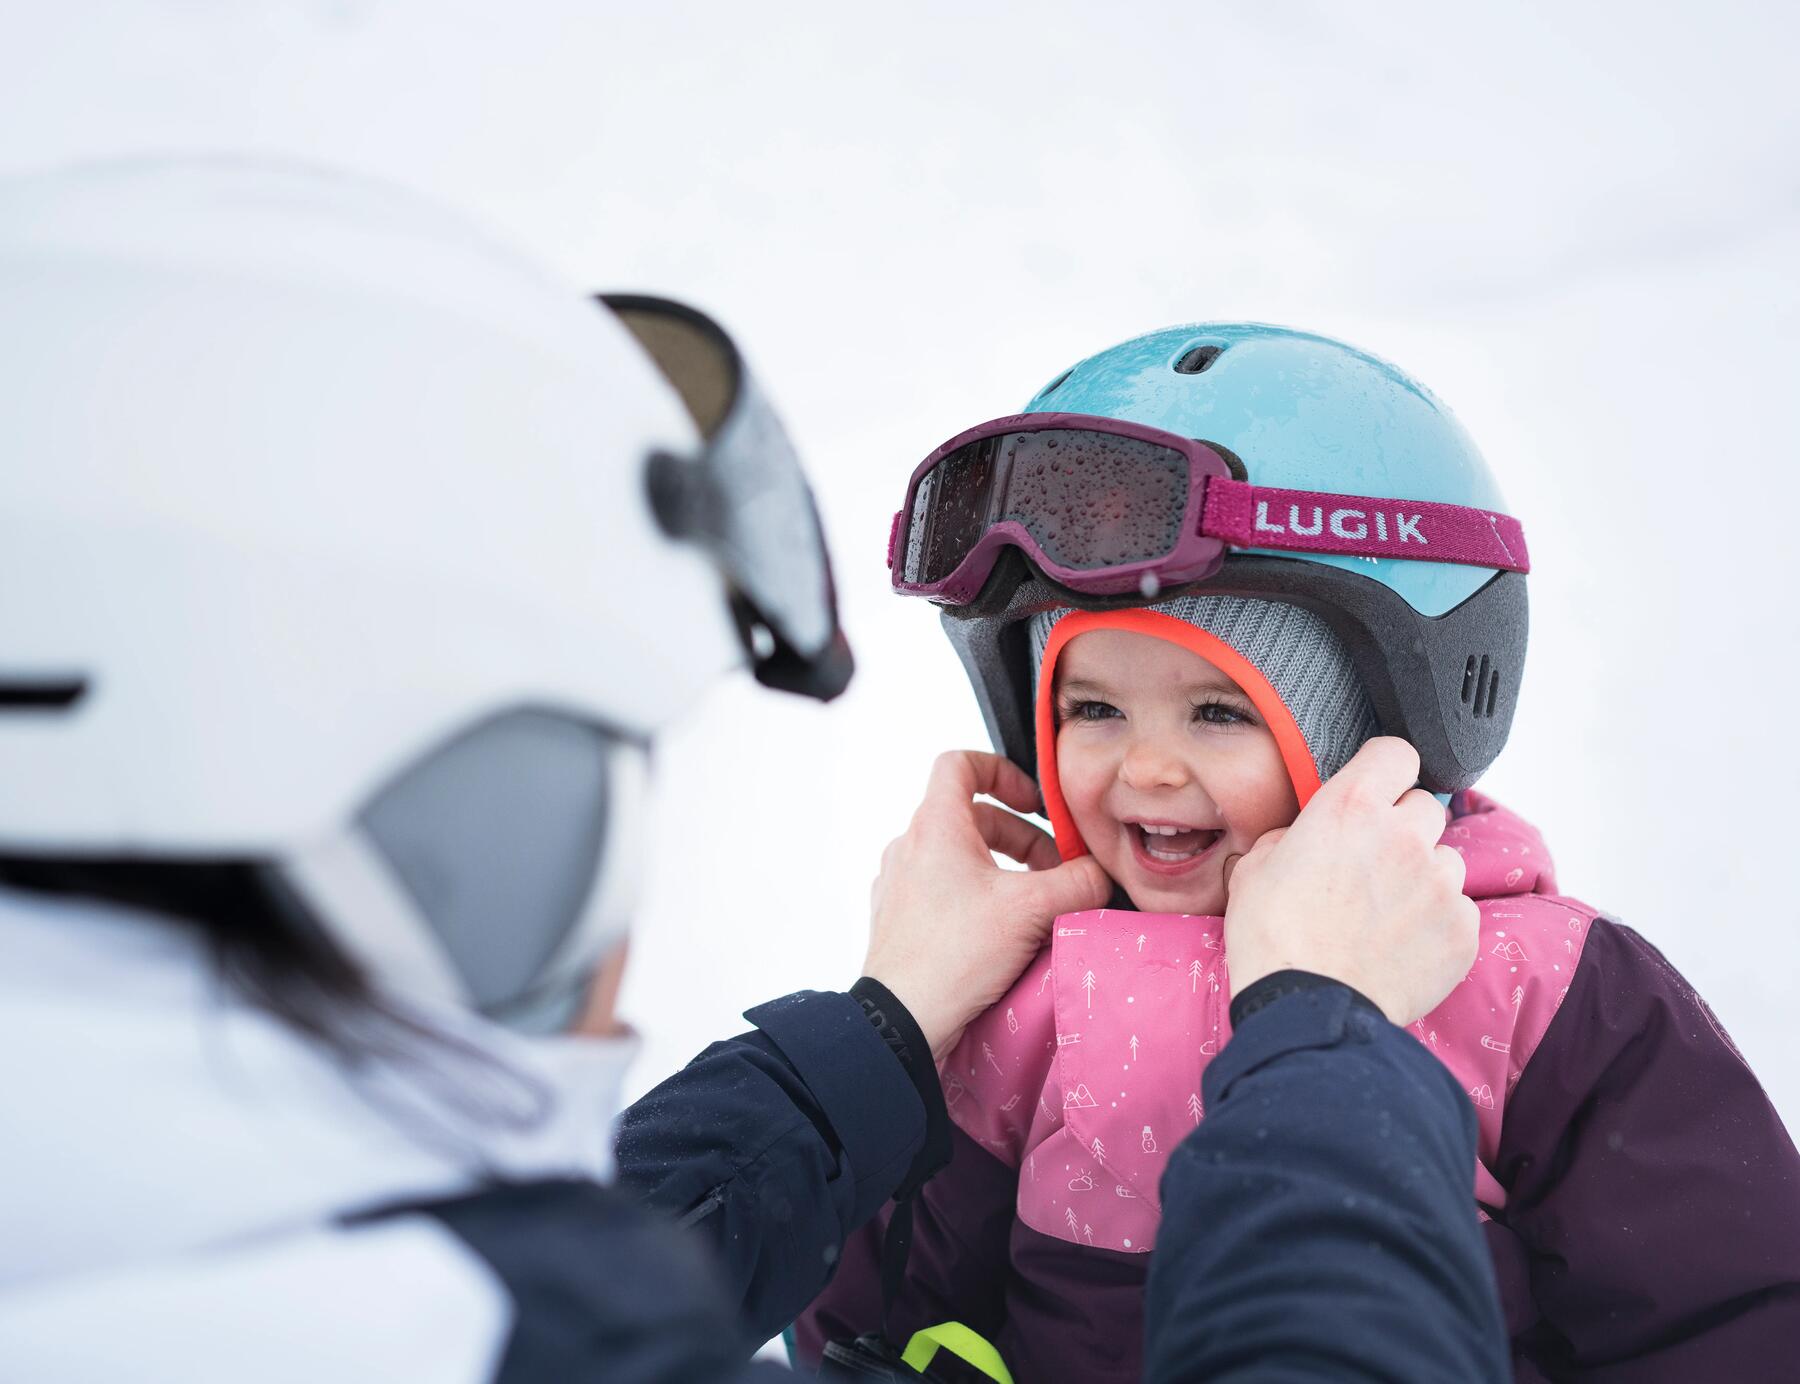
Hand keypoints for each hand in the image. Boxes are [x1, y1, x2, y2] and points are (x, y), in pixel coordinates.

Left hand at [863, 750, 1110, 1060]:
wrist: (902, 1021)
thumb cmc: (952, 957)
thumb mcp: (1032, 911)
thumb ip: (1078, 882)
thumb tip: (1102, 873)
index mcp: (935, 826)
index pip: (961, 763)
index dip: (1003, 771)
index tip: (1034, 802)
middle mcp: (911, 848)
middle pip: (974, 818)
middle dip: (1023, 838)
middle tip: (1057, 869)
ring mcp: (901, 885)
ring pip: (962, 858)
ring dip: (1004, 870)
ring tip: (1037, 903)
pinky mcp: (902, 921)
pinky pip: (946, 892)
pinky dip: (980, 898)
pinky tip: (1006, 932)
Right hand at [1223, 737, 1477, 1024]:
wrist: (1307, 1009)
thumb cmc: (1273, 940)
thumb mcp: (1255, 867)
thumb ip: (1294, 836)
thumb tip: (1307, 838)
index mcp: (1351, 808)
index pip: (1397, 752)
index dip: (1384, 769)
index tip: (1377, 787)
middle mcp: (1404, 836)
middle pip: (1425, 806)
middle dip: (1403, 828)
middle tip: (1373, 863)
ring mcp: (1440, 883)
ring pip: (1446, 860)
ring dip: (1423, 877)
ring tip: (1387, 913)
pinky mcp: (1463, 930)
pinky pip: (1459, 910)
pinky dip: (1437, 923)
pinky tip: (1402, 945)